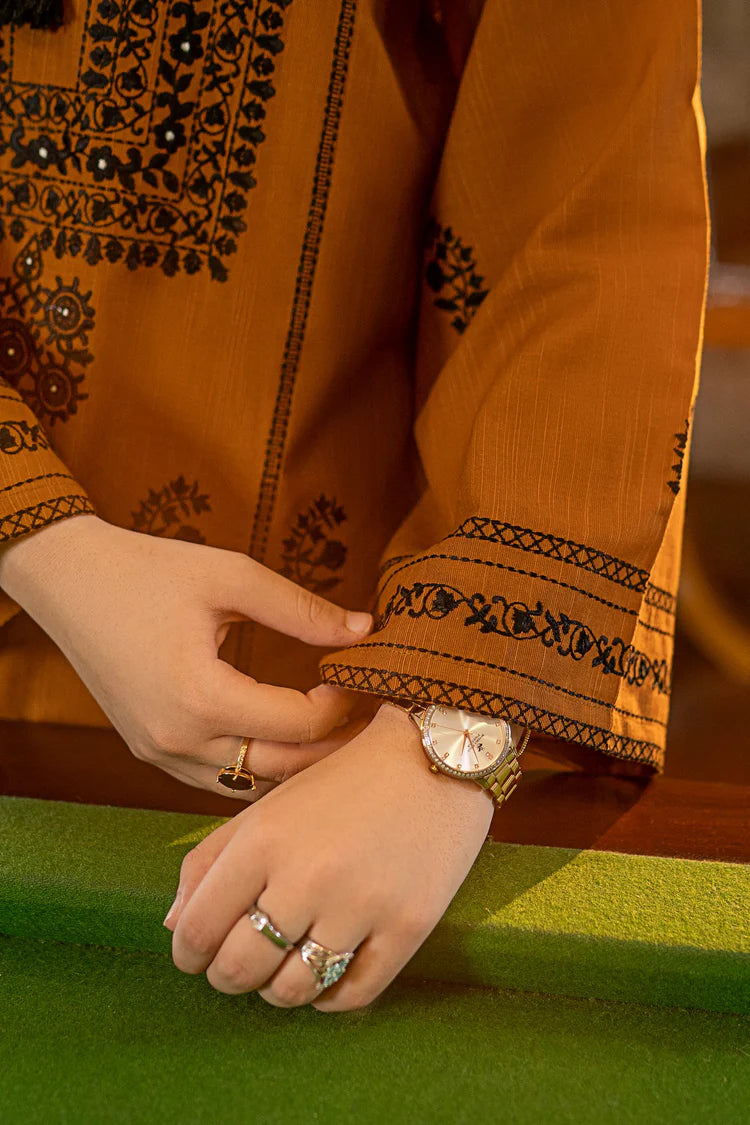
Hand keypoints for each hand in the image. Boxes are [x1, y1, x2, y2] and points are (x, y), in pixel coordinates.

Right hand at [0, 514, 372, 795]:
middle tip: (367, 720)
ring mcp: (160, 753)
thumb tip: (365, 630)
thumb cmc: (149, 570)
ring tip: (333, 733)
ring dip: (294, 767)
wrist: (69, 580)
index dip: (343, 706)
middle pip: (281, 768)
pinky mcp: (149, 750)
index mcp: (202, 697)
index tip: (362, 680)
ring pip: (248, 786)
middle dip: (331, 748)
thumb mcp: (231, 576)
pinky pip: (216, 780)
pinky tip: (283, 740)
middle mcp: (179, 740)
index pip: (299, 724)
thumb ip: (302, 608)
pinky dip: (255, 768)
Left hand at [165, 703, 492, 1009]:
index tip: (195, 954)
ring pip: (293, 990)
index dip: (188, 953)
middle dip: (227, 976)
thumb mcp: (268, 807)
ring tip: (284, 967)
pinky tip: (328, 972)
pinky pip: (353, 994)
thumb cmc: (343, 781)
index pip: (198, 929)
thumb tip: (174, 924)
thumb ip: (212, 860)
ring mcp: (360, 905)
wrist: (433, 756)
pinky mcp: (408, 925)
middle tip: (237, 966)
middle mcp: (307, 876)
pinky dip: (331, 997)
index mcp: (263, 840)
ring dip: (278, 989)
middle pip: (240, 968)